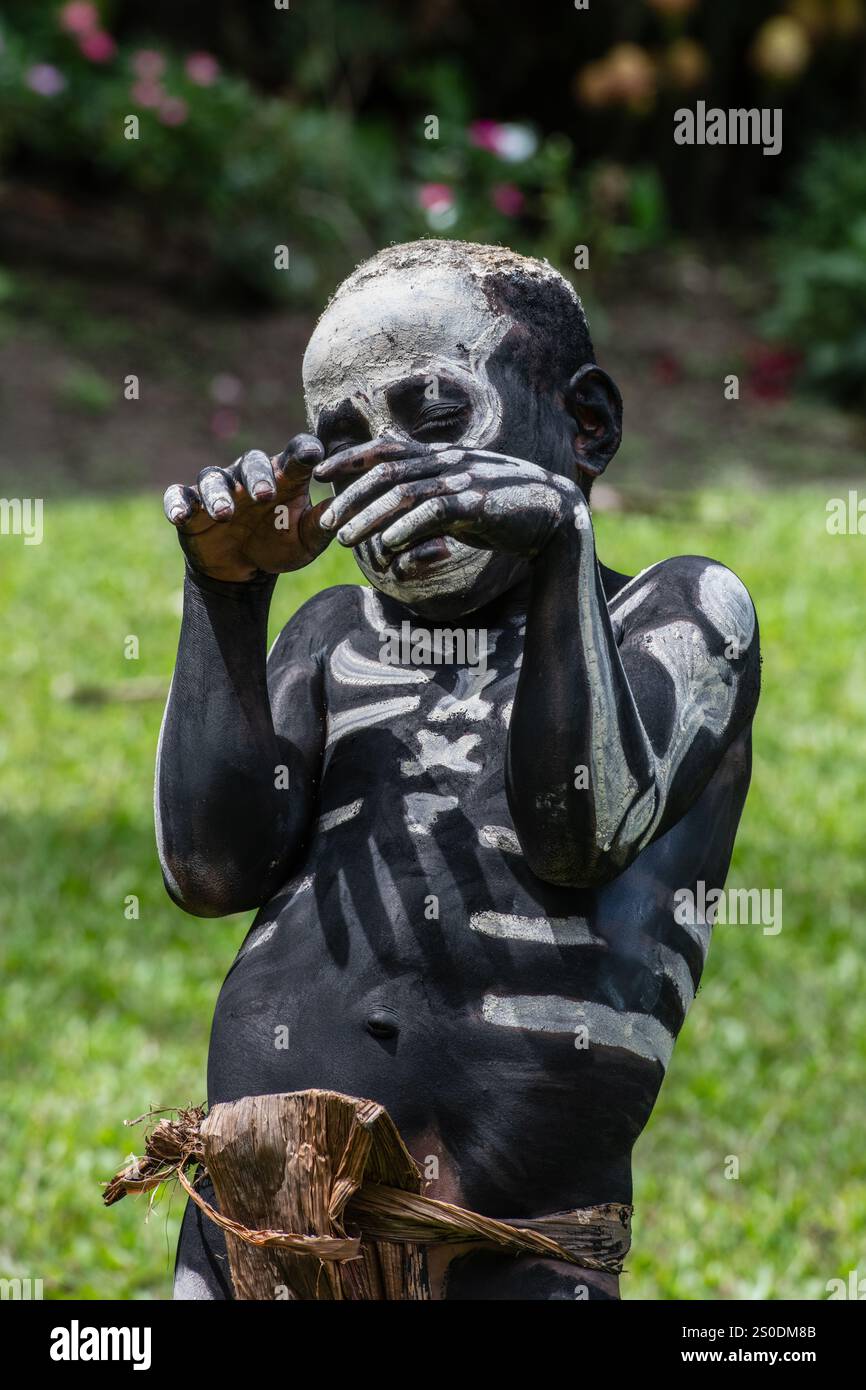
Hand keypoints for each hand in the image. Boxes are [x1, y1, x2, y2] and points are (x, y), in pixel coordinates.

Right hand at [163, 435, 331, 582]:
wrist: (243, 570)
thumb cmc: (279, 547)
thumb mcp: (306, 542)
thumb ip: (321, 525)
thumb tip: (342, 510)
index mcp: (284, 478)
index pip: (295, 454)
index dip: (303, 450)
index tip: (312, 454)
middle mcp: (249, 477)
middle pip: (251, 462)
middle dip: (258, 477)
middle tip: (266, 496)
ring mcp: (219, 489)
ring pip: (214, 478)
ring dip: (218, 494)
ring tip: (225, 514)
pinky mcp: (192, 506)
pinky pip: (179, 497)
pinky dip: (177, 504)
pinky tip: (180, 516)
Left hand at [314, 444, 578, 559]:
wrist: (557, 520)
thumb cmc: (506, 514)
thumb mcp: (462, 500)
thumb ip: (429, 500)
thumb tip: (395, 515)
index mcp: (443, 457)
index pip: (387, 448)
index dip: (349, 456)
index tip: (319, 471)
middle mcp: (450, 462)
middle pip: (387, 472)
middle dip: (351, 496)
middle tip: (326, 521)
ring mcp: (464, 481)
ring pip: (404, 493)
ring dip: (370, 516)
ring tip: (346, 538)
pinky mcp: (479, 505)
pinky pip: (435, 513)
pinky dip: (408, 527)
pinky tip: (387, 544)